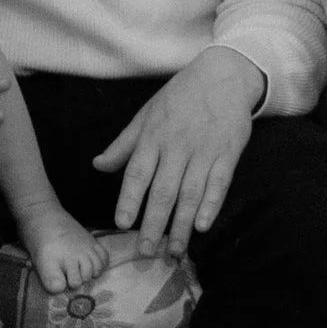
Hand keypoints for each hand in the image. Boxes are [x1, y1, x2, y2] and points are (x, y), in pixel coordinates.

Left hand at [93, 46, 262, 244]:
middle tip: (148, 252)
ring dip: (182, 224)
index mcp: (153, 136)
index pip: (137, 173)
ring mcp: (204, 150)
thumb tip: (98, 166)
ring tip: (175, 250)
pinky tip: (204, 226)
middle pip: (163, 190)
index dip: (129, 199)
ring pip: (190, 192)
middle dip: (155, 223)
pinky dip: (212, 205)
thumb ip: (123, 144)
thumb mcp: (146, 114)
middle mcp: (177, 146)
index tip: (122, 223)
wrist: (223, 75)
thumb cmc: (180, 97)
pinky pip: (220, 182)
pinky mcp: (229, 153)